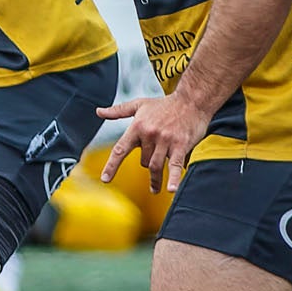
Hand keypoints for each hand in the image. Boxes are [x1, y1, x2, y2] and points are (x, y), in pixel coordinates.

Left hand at [97, 92, 212, 192]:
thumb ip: (118, 111)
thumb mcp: (139, 105)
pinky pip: (174, 165)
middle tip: (153, 160)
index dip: (112, 166)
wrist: (192, 100)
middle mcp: (149, 134)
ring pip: (155, 166)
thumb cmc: (165, 104)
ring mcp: (165, 140)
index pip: (120, 150)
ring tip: (155, 189)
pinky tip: (171, 189)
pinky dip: (173, 178)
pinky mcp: (181, 145)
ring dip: (155, 179)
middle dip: (146, 162)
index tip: (105, 179)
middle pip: (142, 160)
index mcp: (137, 126)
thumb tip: (98, 112)